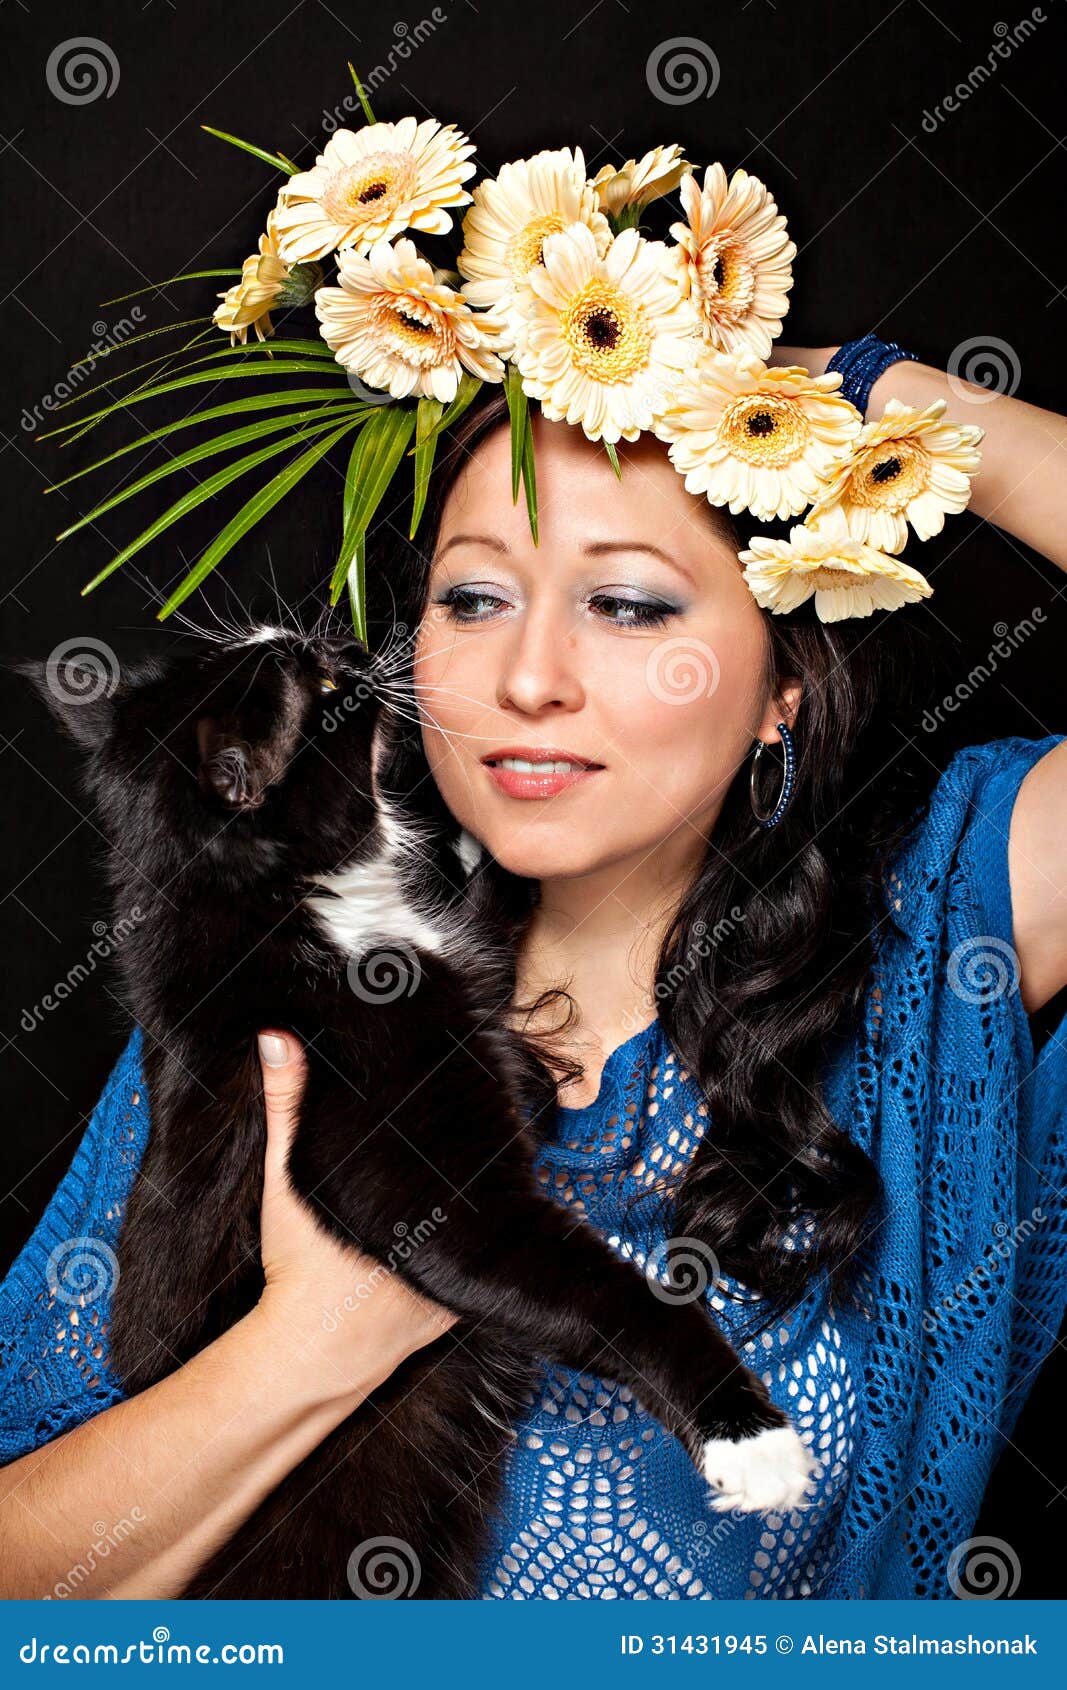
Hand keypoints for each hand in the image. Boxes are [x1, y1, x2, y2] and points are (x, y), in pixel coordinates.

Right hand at [254, 1030, 459, 1405]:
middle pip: (479, 1179)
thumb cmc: (299, 1265)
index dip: (475, 1117)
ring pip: (483, 1221)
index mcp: (424, 1195)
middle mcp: (451, 1233)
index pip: (467, 1144)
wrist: (306, 1353)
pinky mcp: (460, 1304)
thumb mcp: (287, 1179)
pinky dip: (474, 1244)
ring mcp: (461, 1273)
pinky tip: (465, 1220)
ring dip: (479, 1199)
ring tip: (476, 1162)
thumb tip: (278, 1037)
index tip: (471, 1093)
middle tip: (476, 1119)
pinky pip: (479, 1263)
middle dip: (478, 1153)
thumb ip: (287, 1106)